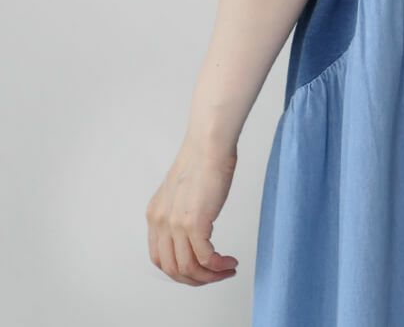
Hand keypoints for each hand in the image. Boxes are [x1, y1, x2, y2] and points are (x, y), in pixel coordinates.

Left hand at [145, 136, 239, 285]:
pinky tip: (229, 262)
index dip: (180, 270)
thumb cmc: (203, 159)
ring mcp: (176, 224)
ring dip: (210, 276)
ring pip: (188, 268)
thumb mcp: (182, 190)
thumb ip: (181, 212)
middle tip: (216, 275)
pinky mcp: (194, 223)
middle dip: (196, 279)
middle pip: (173, 269)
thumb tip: (196, 230)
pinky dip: (218, 266)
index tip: (199, 269)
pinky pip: (205, 258)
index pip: (160, 258)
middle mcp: (161, 223)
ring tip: (227, 270)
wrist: (209, 143)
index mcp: (155, 215)